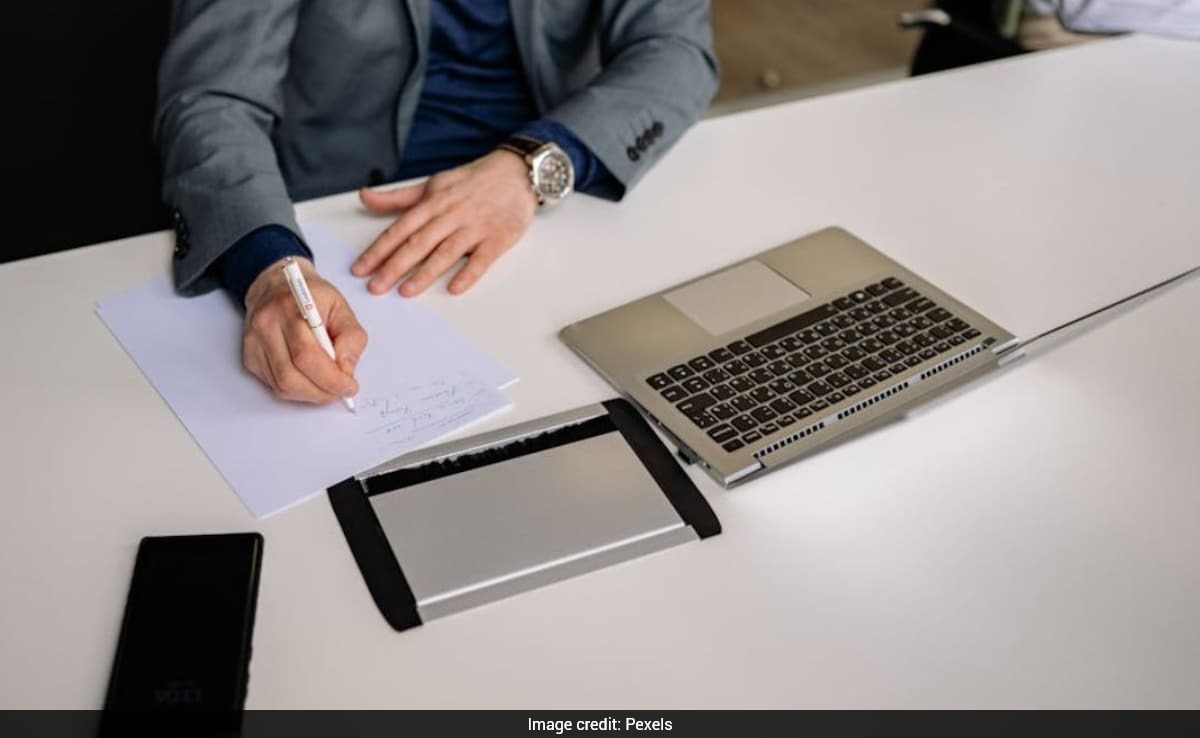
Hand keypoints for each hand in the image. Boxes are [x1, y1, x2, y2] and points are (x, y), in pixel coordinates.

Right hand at [242, 258, 367, 403]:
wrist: (278, 285)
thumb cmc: (311, 296)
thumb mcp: (342, 308)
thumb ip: (351, 338)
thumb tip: (346, 371)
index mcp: (291, 308)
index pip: (307, 355)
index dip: (330, 379)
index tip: (349, 387)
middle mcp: (267, 325)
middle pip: (291, 376)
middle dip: (321, 392)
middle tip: (339, 392)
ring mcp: (254, 342)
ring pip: (281, 385)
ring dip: (309, 394)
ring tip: (326, 387)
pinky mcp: (249, 356)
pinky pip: (274, 385)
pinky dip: (296, 390)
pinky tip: (309, 380)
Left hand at [352, 149, 537, 295]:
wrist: (516, 172)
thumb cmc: (473, 181)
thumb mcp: (433, 184)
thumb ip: (398, 197)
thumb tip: (364, 196)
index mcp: (433, 202)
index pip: (400, 229)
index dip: (378, 250)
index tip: (360, 268)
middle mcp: (452, 214)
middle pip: (418, 243)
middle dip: (394, 266)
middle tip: (375, 287)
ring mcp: (476, 227)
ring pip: (446, 252)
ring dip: (425, 273)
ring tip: (406, 291)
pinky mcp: (499, 237)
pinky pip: (482, 259)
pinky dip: (469, 273)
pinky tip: (455, 288)